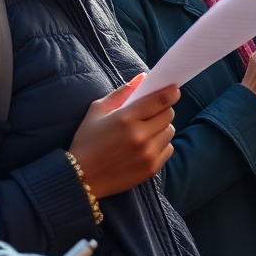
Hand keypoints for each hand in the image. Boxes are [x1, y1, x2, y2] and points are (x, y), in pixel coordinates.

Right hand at [68, 74, 177, 198]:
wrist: (82, 177)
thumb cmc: (87, 141)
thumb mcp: (97, 111)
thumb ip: (121, 93)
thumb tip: (143, 78)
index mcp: (126, 118)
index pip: (160, 100)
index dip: (170, 92)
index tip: (173, 90)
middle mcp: (140, 136)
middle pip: (168, 115)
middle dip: (163, 109)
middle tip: (152, 111)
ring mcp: (148, 154)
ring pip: (170, 131)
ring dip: (162, 127)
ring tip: (147, 129)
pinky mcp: (151, 168)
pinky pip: (168, 149)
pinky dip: (161, 144)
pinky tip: (147, 145)